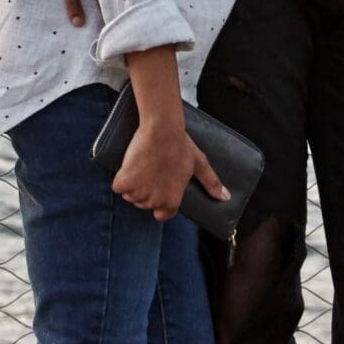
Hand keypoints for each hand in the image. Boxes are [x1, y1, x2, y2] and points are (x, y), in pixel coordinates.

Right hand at [112, 106, 227, 221]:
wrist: (162, 129)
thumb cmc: (181, 146)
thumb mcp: (199, 164)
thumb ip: (211, 183)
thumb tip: (225, 198)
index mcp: (171, 201)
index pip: (162, 215)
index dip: (159, 203)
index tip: (159, 187)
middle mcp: (154, 201)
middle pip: (143, 203)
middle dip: (146, 189)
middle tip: (153, 170)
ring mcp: (139, 192)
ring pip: (130, 195)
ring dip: (132, 184)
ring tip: (143, 166)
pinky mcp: (124, 181)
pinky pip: (118, 187)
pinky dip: (121, 178)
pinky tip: (130, 166)